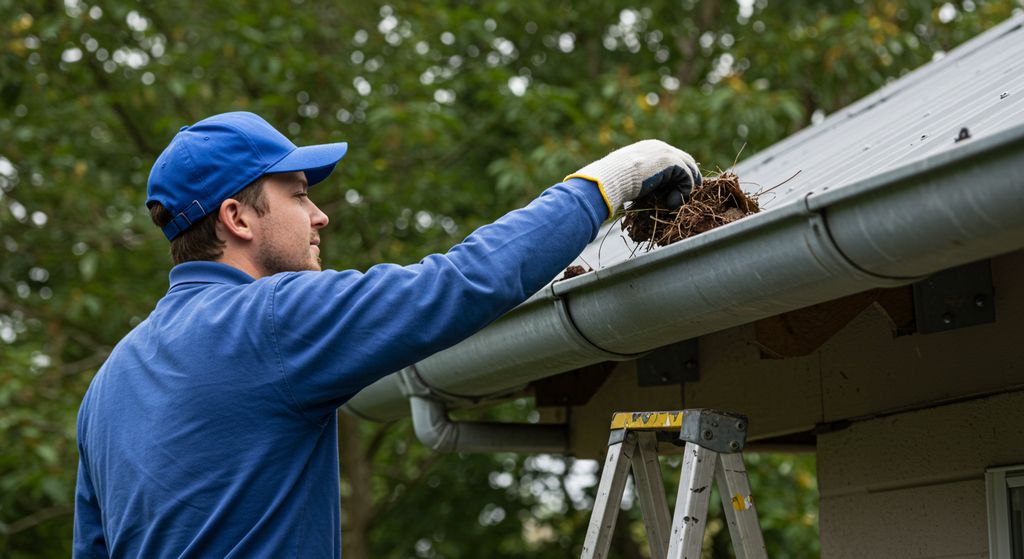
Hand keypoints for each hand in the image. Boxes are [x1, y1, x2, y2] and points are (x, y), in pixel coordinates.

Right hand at [565, 140, 700, 215]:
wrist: (611, 178)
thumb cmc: (614, 180)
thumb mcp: (630, 176)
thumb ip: (643, 177)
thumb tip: (644, 190)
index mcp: (649, 148)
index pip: (673, 157)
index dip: (680, 172)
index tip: (680, 188)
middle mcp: (660, 147)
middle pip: (685, 160)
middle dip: (691, 176)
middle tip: (691, 192)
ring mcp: (666, 152)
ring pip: (688, 168)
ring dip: (686, 188)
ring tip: (675, 203)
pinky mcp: (671, 161)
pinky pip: (687, 176)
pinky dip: (683, 191)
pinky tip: (671, 202)